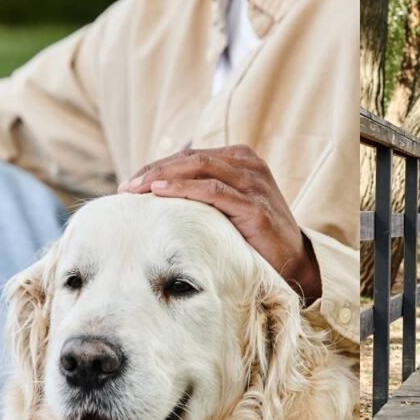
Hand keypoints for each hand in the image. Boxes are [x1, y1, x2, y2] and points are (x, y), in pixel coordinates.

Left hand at [119, 146, 320, 303]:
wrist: (293, 264)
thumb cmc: (253, 237)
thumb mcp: (227, 207)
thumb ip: (203, 194)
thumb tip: (152, 195)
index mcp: (242, 160)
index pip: (191, 155)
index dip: (158, 165)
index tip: (130, 183)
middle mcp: (250, 166)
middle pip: (193, 158)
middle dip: (155, 170)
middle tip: (126, 188)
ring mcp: (255, 185)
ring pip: (201, 168)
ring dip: (163, 176)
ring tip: (136, 189)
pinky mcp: (255, 208)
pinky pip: (215, 192)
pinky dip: (184, 189)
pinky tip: (161, 193)